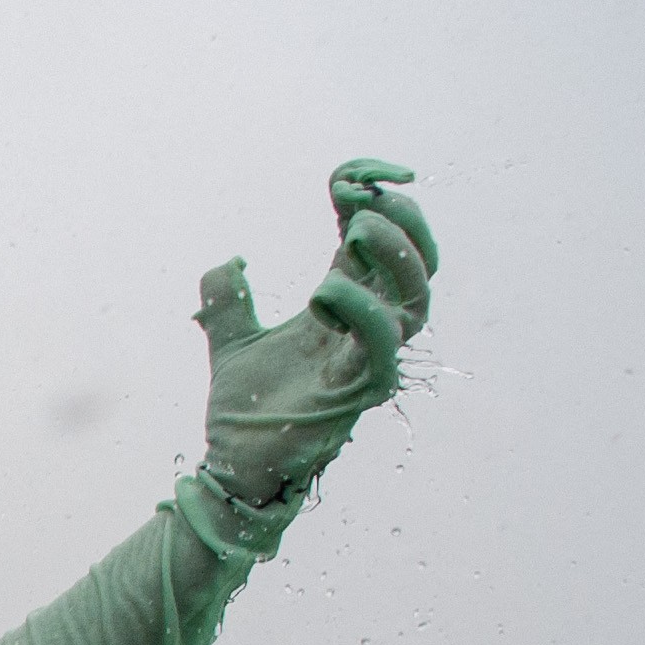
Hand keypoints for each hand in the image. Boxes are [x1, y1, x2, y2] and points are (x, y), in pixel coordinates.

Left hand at [196, 159, 436, 509]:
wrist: (233, 467)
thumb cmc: (245, 411)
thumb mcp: (229, 339)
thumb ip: (226, 297)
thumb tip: (229, 262)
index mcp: (343, 307)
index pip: (376, 244)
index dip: (371, 202)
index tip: (345, 177)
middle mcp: (366, 330)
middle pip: (418, 267)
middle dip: (405, 223)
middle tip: (369, 200)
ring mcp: (368, 361)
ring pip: (417, 302)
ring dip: (396, 257)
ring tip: (357, 229)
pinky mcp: (358, 394)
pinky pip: (384, 349)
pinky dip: (365, 312)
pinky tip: (327, 291)